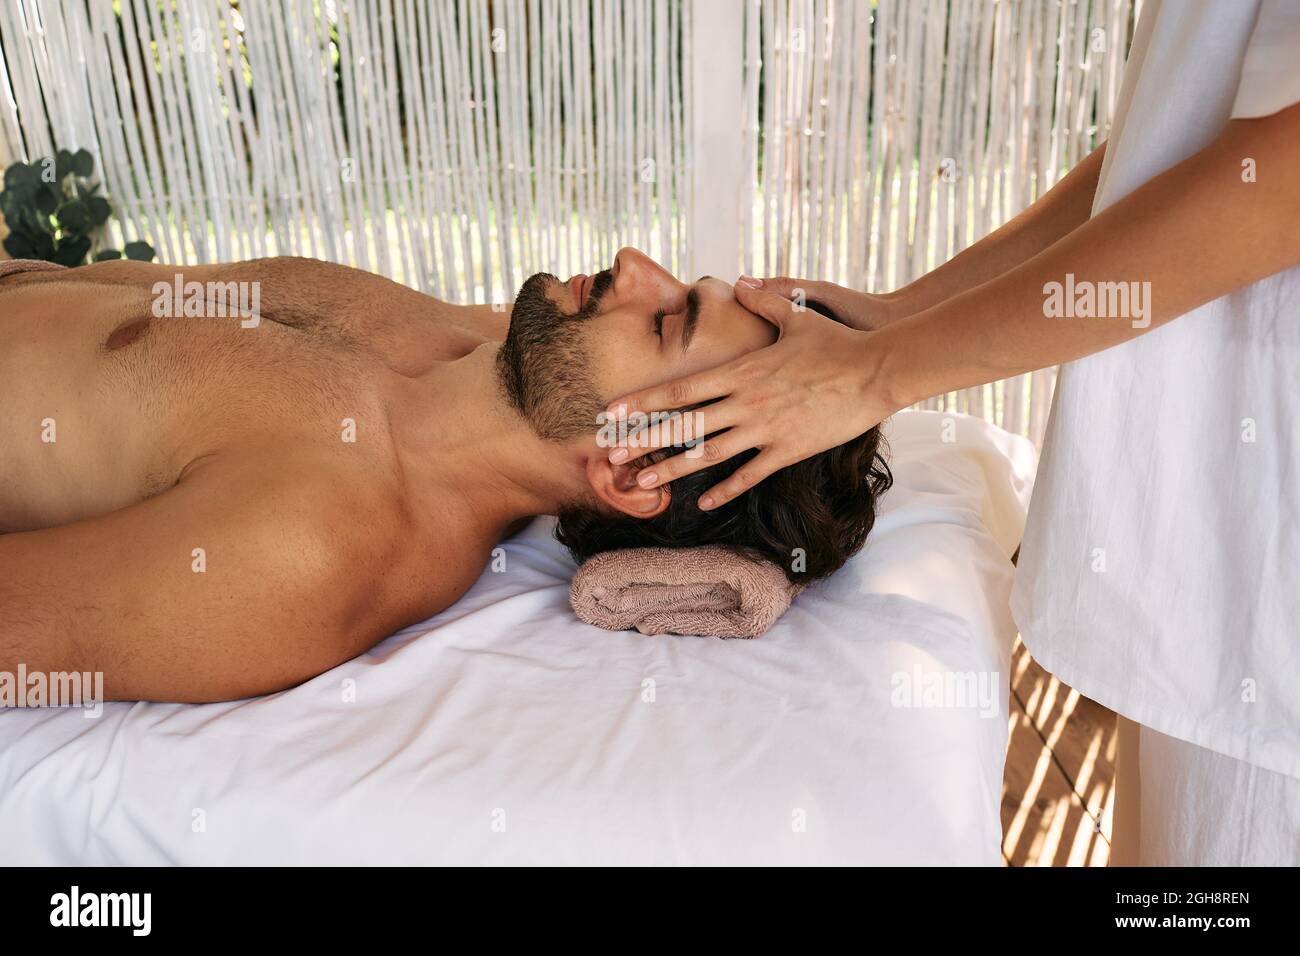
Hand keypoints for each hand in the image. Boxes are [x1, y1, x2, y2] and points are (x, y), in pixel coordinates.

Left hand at [604, 280, 900, 509]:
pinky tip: (701, 503)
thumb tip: (739, 281)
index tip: (614, 412)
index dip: (644, 402)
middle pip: (684, 425)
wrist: (877, 370)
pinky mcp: (789, 450)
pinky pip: (749, 475)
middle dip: (643, 441)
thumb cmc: (837, 341)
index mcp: (741, 370)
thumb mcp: (796, 314)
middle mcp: (746, 402)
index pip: (680, 389)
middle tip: (611, 456)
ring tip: (642, 485)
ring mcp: (766, 429)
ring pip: (708, 454)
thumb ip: (762, 299)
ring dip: (672, 470)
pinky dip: (724, 490)